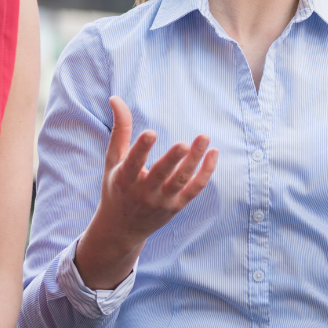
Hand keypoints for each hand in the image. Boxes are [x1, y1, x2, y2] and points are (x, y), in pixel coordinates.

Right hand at [77, 97, 217, 288]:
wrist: (121, 229)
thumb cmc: (116, 187)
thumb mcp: (113, 160)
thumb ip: (120, 130)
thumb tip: (115, 98)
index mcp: (124, 179)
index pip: (133, 164)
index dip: (141, 149)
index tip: (151, 132)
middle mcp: (144, 192)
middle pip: (161, 175)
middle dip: (173, 159)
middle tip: (185, 143)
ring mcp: (162, 201)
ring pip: (181, 180)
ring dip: (195, 160)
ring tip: (204, 137)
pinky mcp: (177, 207)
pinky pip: (194, 189)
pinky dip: (205, 173)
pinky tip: (213, 153)